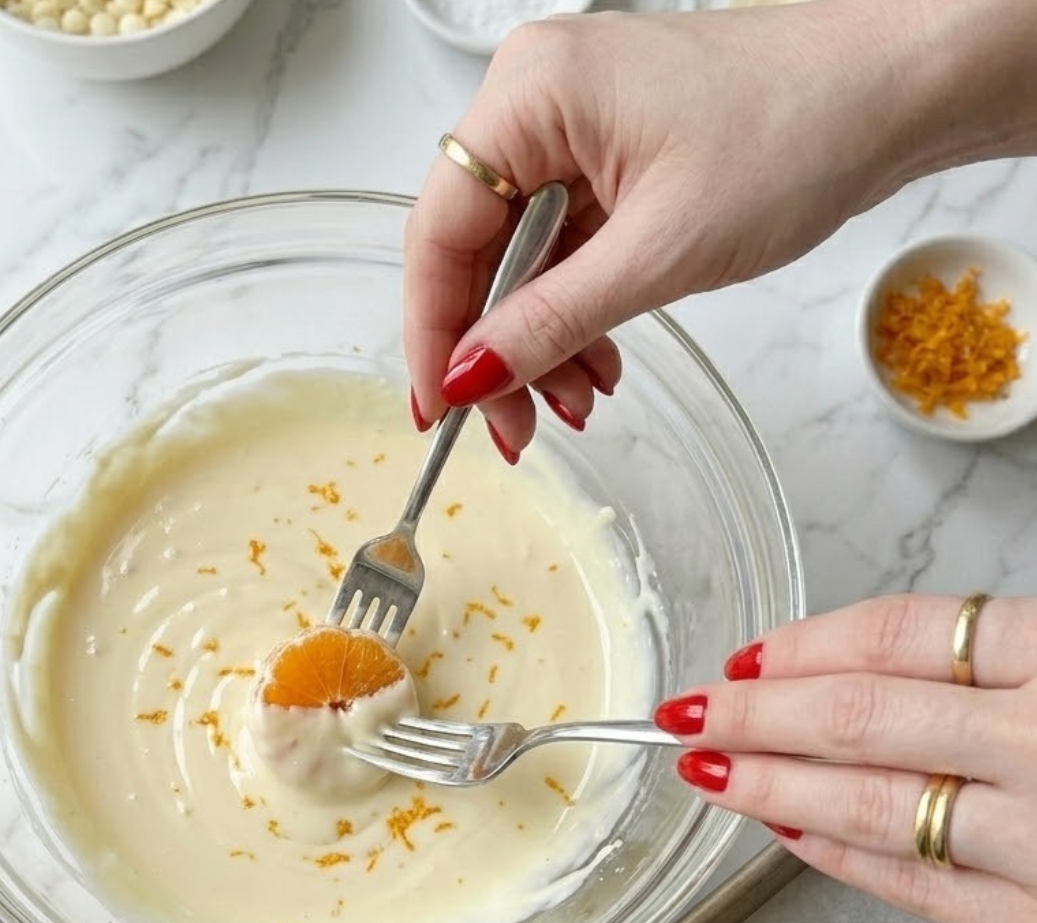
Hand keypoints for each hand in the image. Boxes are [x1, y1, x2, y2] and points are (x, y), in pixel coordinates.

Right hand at [404, 1, 921, 456]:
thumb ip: (550, 321)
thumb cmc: (798, 129)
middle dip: (497, 350)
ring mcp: (573, 132)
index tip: (441, 409)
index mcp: (531, 96)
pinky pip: (564, 253)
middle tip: (516, 427)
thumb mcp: (660, 251)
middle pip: (473, 251)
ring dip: (541, 343)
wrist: (893, 93)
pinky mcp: (607, 161)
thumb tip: (469, 376)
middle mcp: (537, 105)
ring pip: (519, 262)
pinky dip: (576, 314)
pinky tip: (600, 361)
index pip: (439, 231)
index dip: (432, 331)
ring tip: (579, 402)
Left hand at [652, 595, 1036, 922]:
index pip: (892, 638)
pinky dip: (839, 857)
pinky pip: (914, 887)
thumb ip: (988, 664)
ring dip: (770, 787)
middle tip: (686, 716)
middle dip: (751, 716)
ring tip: (708, 773)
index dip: (799, 648)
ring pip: (870, 804)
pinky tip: (785, 834)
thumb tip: (855, 669)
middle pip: (856, 717)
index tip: (741, 662)